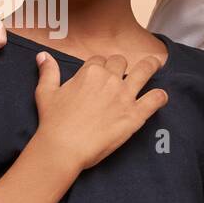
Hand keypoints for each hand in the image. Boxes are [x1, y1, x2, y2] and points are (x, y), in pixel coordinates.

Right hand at [31, 52, 167, 172]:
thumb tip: (43, 55)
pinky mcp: (135, 115)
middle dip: (122, 66)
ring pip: (144, 71)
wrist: (63, 147)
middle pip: (121, 63)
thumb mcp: (45, 92)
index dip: (100, 66)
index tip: (100, 73)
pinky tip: (160, 97)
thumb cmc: (52, 121)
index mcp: (89, 72)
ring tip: (156, 64)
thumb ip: (48, 72)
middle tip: (124, 72)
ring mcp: (124, 96)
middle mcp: (109, 80)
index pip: (99, 60)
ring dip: (151, 66)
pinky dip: (160, 96)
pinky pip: (155, 99)